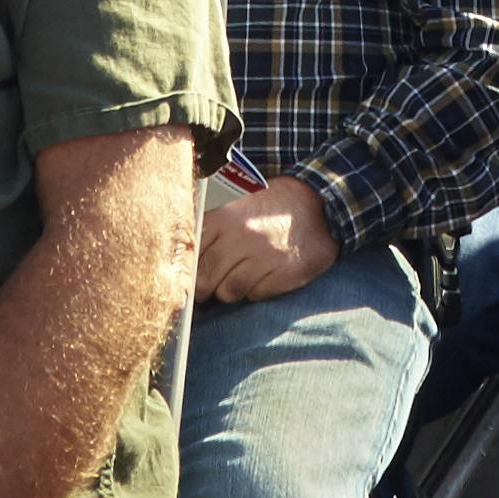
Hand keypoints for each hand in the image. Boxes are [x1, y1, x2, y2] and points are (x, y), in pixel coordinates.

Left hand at [195, 169, 340, 306]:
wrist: (319, 202)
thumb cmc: (271, 205)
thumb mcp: (236, 204)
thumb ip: (208, 228)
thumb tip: (179, 259)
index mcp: (224, 216)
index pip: (190, 255)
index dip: (186, 271)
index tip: (187, 277)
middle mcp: (242, 235)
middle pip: (204, 280)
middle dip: (204, 288)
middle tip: (210, 286)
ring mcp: (264, 255)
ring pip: (228, 292)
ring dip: (231, 290)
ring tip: (241, 277)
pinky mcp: (285, 272)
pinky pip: (256, 295)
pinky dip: (256, 290)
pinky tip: (265, 275)